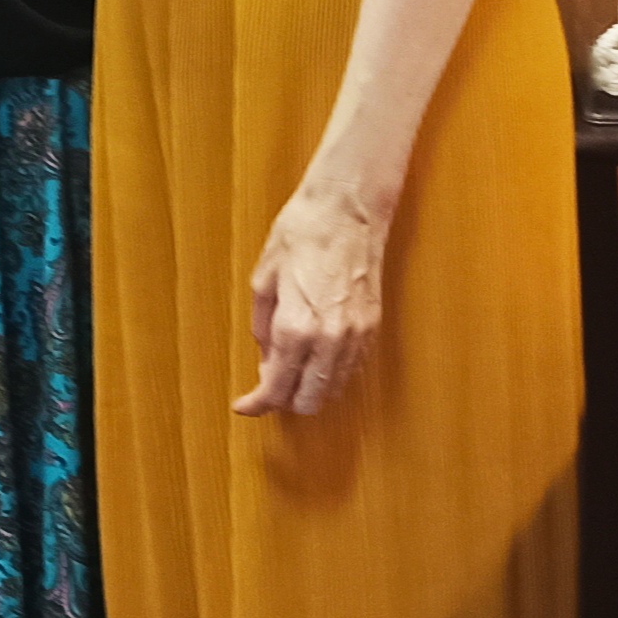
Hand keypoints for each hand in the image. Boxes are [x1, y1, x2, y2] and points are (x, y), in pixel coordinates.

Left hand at [235, 178, 387, 416]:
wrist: (347, 211)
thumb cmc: (303, 234)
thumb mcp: (263, 278)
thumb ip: (262, 326)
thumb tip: (265, 357)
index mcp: (295, 327)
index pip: (276, 388)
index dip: (257, 404)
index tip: (245, 406)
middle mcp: (329, 340)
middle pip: (309, 401)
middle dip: (284, 400)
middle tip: (266, 387)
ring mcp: (355, 336)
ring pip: (334, 390)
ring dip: (310, 389)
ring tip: (289, 370)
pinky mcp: (372, 328)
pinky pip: (351, 369)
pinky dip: (331, 374)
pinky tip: (315, 358)